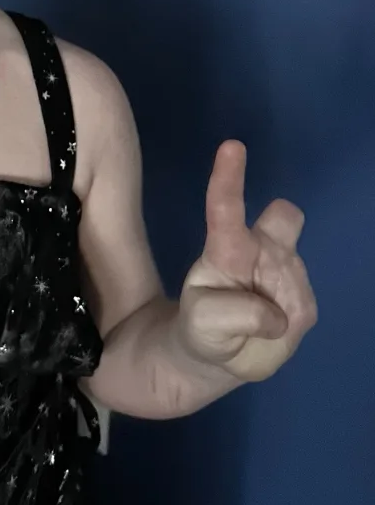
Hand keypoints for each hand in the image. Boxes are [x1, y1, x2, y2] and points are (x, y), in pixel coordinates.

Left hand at [177, 141, 317, 380]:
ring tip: (248, 323)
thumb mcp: (200, 324)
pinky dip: (283, 326)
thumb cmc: (201, 327)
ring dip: (272, 305)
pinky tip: (268, 328)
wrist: (220, 358)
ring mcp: (286, 273)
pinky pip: (300, 312)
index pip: (226, 209)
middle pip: (284, 220)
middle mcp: (260, 251)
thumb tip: (278, 317)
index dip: (229, 179)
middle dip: (283, 228)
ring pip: (291, 281)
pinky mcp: (304, 302)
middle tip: (265, 261)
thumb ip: (233, 315)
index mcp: (226, 248)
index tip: (232, 146)